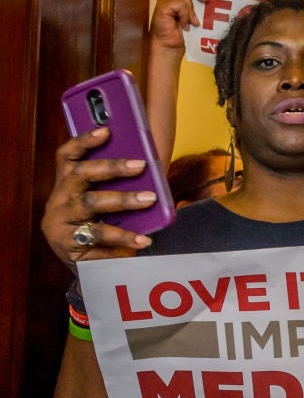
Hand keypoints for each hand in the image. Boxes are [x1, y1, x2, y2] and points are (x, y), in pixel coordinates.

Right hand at [41, 129, 153, 269]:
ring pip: (90, 204)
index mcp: (67, 184)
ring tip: (149, 199)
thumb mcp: (106, 205)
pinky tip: (143, 239)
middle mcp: (59, 199)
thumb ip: (118, 187)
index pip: (68, 156)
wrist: (88, 267)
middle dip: (112, 167)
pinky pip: (98, 236)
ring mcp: (60, 222)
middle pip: (81, 175)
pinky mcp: (67, 243)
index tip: (106, 131)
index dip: (84, 141)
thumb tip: (150, 169)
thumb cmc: (100, 227)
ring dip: (123, 199)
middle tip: (141, 165)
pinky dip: (124, 237)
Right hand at [149, 0, 206, 54]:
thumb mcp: (193, 21)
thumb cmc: (182, 38)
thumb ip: (196, 11)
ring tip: (192, 23)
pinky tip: (185, 26)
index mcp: (176, 1)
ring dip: (190, 10)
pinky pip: (178, 4)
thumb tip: (208, 3)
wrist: (170, 49)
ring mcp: (164, 3)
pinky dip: (184, 15)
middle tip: (206, 0)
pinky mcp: (161, 9)